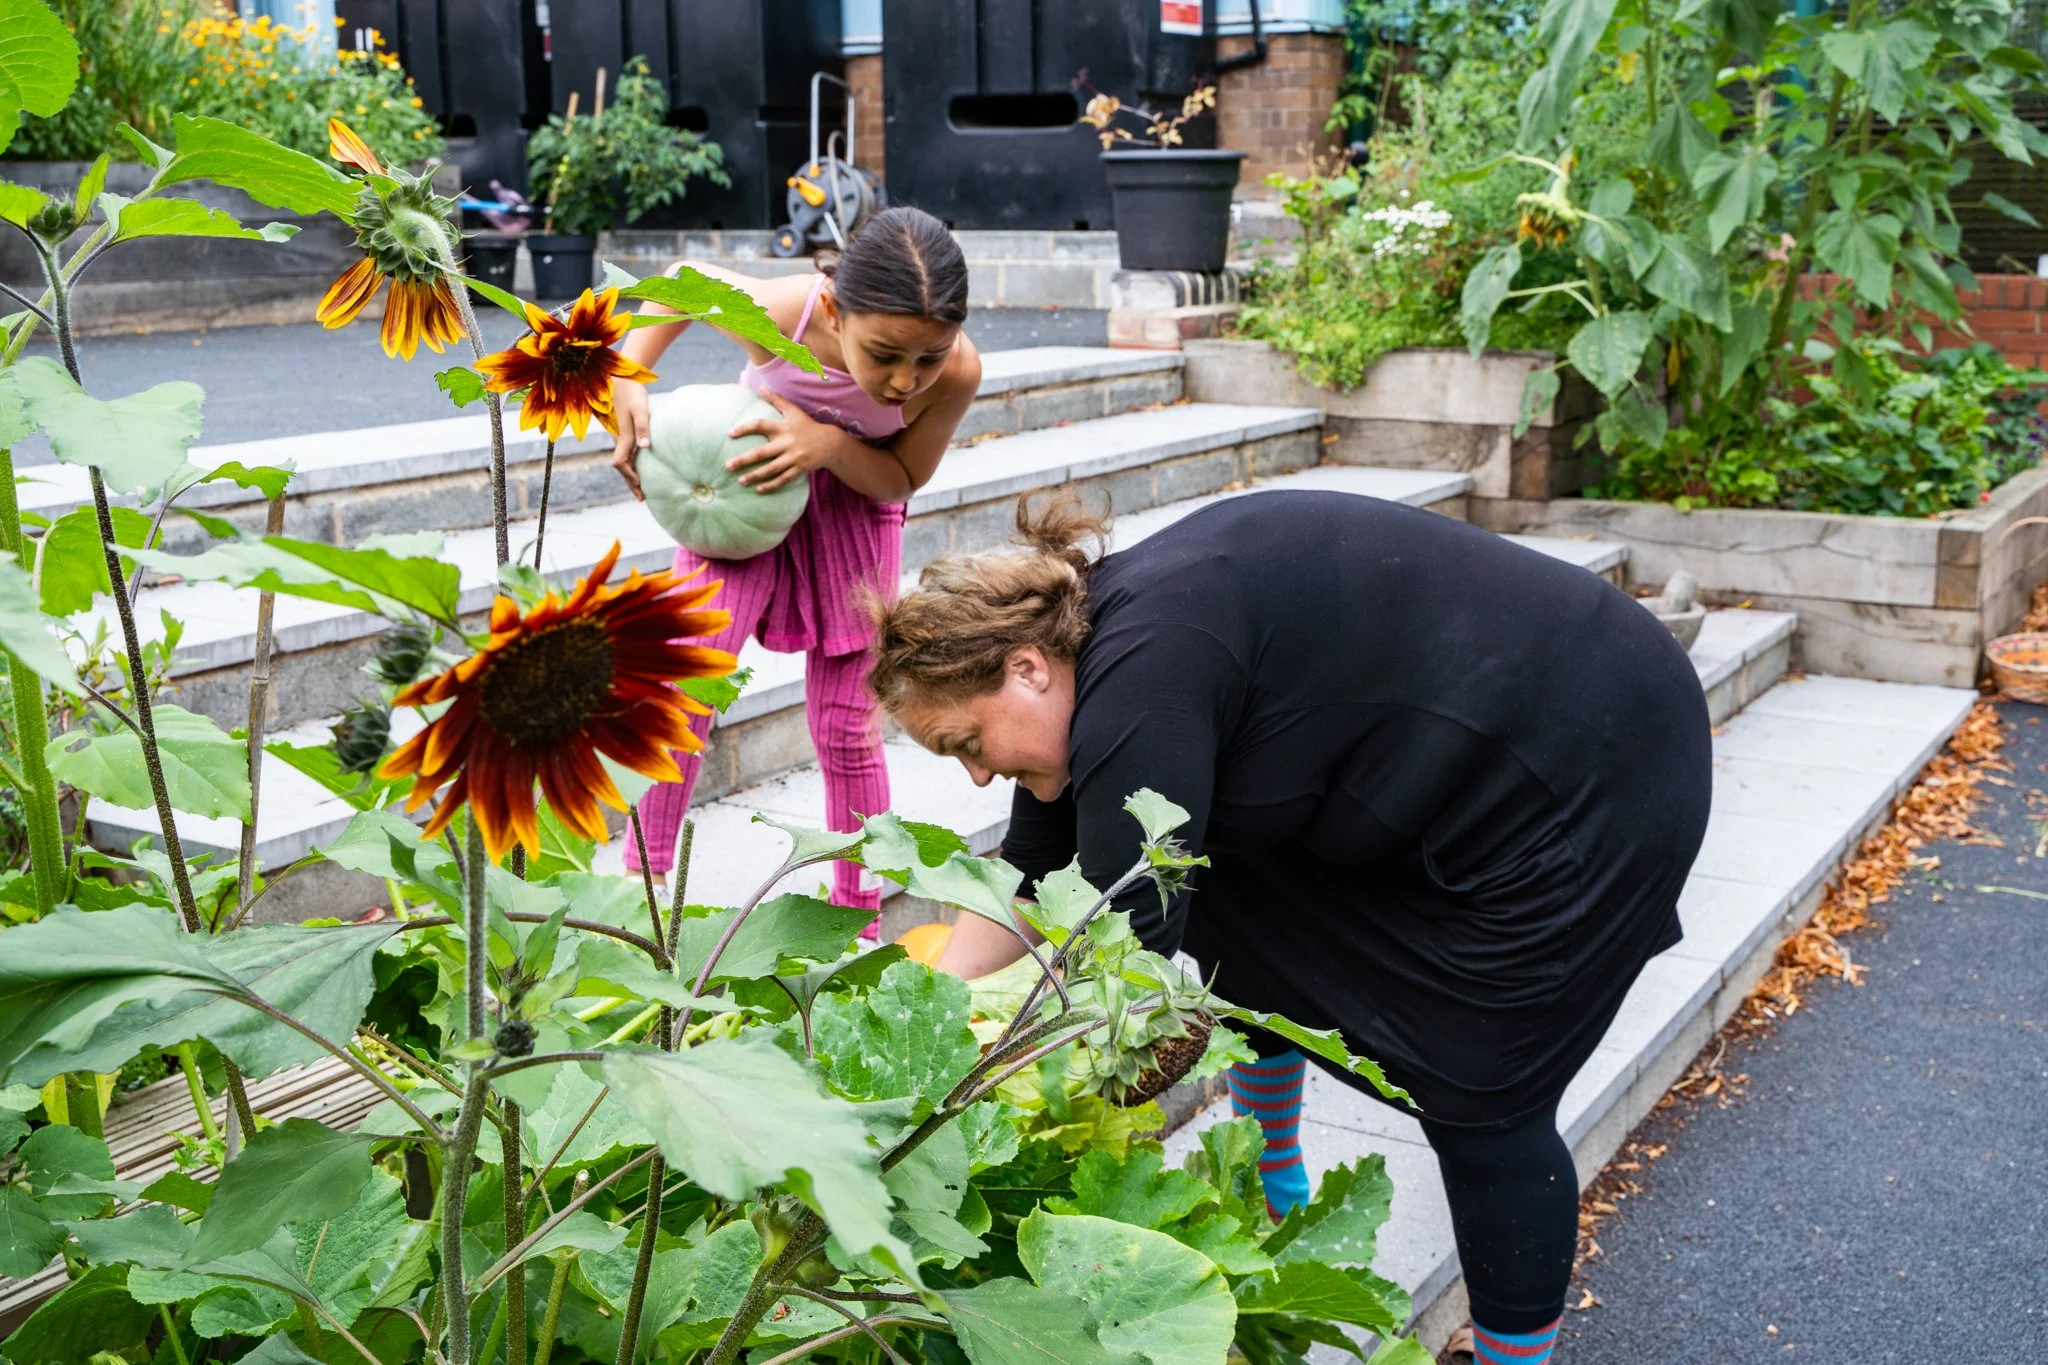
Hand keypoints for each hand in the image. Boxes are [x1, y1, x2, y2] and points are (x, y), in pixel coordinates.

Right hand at [608, 378, 653, 501]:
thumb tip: (646, 447)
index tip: (641, 487)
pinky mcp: (621, 431)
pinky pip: (625, 452)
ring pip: (622, 461)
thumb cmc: (632, 392)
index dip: (630, 477)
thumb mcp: (640, 408)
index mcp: (622, 436)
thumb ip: (643, 427)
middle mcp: (617, 439)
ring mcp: (618, 435)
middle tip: (641, 499)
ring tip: (641, 488)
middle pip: (621, 467)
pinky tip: (640, 466)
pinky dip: (631, 464)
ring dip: (630, 475)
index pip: (620, 464)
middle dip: (630, 483)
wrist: (620, 378)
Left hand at [726, 391, 841, 493]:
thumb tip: (761, 388)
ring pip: (771, 469)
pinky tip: (759, 489)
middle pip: (762, 453)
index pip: (760, 426)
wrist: (830, 443)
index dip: (745, 428)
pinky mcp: (799, 469)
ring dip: (755, 476)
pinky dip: (771, 485)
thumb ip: (776, 400)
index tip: (730, 434)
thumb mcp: (793, 411)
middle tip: (728, 466)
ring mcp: (794, 458)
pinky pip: (783, 479)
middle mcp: (787, 443)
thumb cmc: (807, 426)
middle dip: (744, 460)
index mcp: (783, 428)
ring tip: (740, 481)